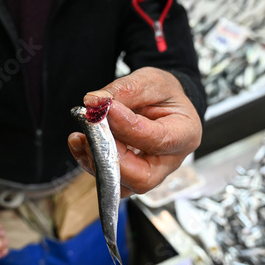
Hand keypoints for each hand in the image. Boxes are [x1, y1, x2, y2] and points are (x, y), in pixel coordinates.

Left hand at [68, 67, 201, 196]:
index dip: (128, 128)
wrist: (161, 103)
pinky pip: (109, 180)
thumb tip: (94, 102)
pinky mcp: (130, 176)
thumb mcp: (150, 80)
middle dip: (112, 157)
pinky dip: (90, 162)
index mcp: (185, 134)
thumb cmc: (162, 93)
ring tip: (83, 135)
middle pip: (142, 177)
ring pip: (123, 184)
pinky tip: (80, 142)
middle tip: (92, 132)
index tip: (106, 110)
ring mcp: (150, 173)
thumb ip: (124, 90)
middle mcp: (170, 161)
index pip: (158, 140)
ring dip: (96, 162)